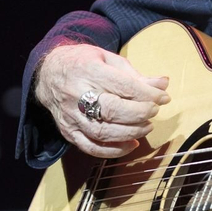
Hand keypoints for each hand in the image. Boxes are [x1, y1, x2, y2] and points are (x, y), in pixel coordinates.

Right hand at [34, 43, 169, 157]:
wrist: (48, 74)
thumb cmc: (83, 63)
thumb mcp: (109, 60)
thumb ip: (135, 75)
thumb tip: (163, 84)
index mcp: (88, 70)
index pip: (123, 86)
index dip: (147, 94)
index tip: (163, 97)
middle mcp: (76, 94)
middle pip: (112, 110)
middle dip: (140, 113)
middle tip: (154, 111)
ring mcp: (71, 116)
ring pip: (102, 132)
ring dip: (130, 132)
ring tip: (147, 127)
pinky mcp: (68, 132)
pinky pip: (91, 147)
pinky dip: (113, 151)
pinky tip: (131, 144)